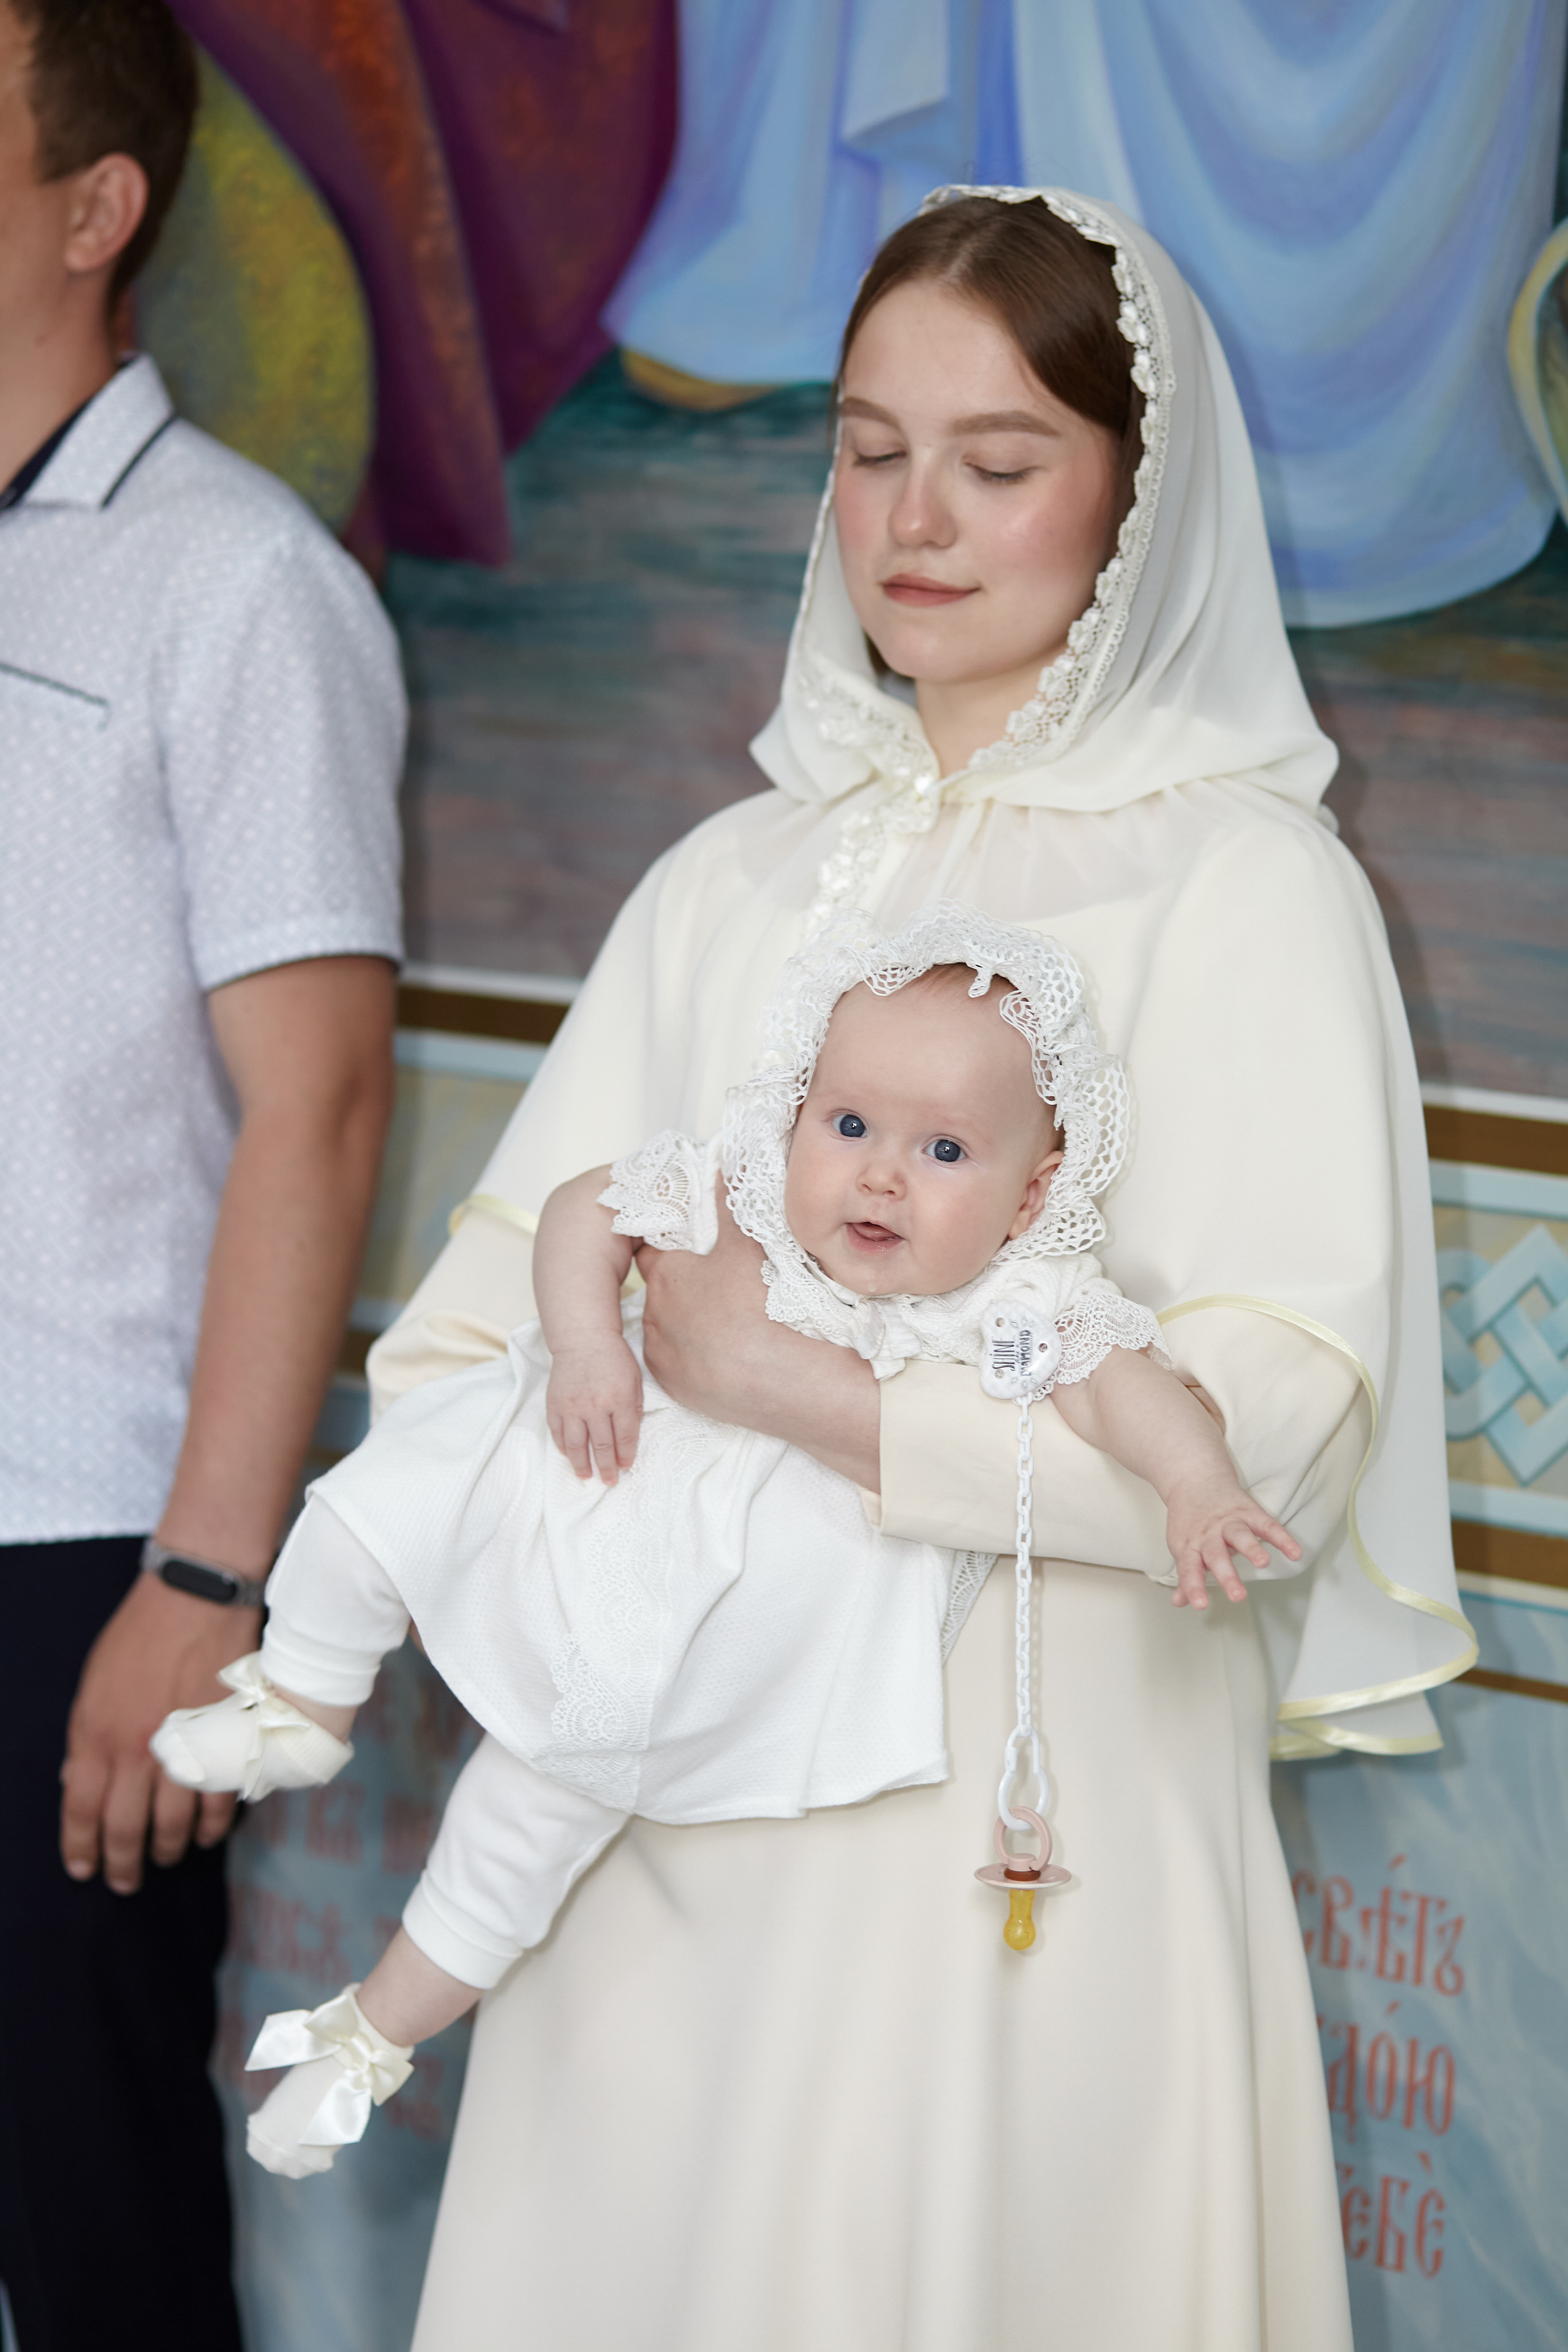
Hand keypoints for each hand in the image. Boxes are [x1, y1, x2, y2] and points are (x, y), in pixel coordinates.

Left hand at [61, 1573, 261, 1892]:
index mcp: (96, 1736)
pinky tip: (208, 1831)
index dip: (81, 1847)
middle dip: (124, 1864)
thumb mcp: (92, 1685)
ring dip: (170, 1848)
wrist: (197, 1598)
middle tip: (127, 1880)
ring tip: (169, 1855)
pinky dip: (213, 1824)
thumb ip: (84, 1737)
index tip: (84, 1869)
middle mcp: (136, 1751)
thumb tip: (76, 1781)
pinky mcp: (223, 1742)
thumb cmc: (140, 1635)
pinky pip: (219, 1801)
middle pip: (126, 1829)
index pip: (80, 1810)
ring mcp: (183, 1749)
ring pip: (175, 1824)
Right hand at [546, 1333, 642, 1483]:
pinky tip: (569, 1456)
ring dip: (582, 1464)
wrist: (583, 1338)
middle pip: (602, 1445)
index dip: (626, 1455)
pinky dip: (563, 1447)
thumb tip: (629, 1438)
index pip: (625, 1436)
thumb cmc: (613, 1358)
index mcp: (619, 1399)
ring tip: (586, 1476)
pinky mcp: (555, 1404)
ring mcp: (572, 1406)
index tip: (626, 1467)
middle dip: (607, 1467)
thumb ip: (634, 1408)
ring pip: (577, 1445)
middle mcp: (595, 1405)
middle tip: (610, 1481)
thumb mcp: (634, 1379)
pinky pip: (558, 1432)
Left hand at [635, 1192, 772, 1424]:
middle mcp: (654, 1315)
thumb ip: (730, 1201)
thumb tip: (726, 1159)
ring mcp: (664, 1356)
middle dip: (685, 1287)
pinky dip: (696, 1356)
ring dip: (690, 1323)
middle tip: (721, 1285)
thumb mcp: (746, 1244)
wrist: (784, 1381)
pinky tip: (727, 1350)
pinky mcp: (678, 1388)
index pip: (652, 1250)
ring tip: (729, 1321)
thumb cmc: (762, 1306)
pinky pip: (680, 1365)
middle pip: (663, 1292)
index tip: (695, 1246)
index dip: (673, 1246)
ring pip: (670, 1329)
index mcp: (665, 1277)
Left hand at [1165, 1474, 1300, 1609]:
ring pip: (1240, 1535)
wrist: (1194, 1479)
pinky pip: (1267, 1525)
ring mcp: (1229, 1522)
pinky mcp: (1248, 1511)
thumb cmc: (1190, 1521)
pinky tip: (1294, 1552)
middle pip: (1216, 1555)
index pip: (1189, 1568)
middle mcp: (1209, 1534)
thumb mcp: (1182, 1547)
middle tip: (1237, 1595)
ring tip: (1263, 1562)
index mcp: (1190, 1546)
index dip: (1193, 1586)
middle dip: (1227, 1575)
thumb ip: (1186, 1577)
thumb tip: (1179, 1602)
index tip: (1200, 1604)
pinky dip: (1282, 1538)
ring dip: (1252, 1549)